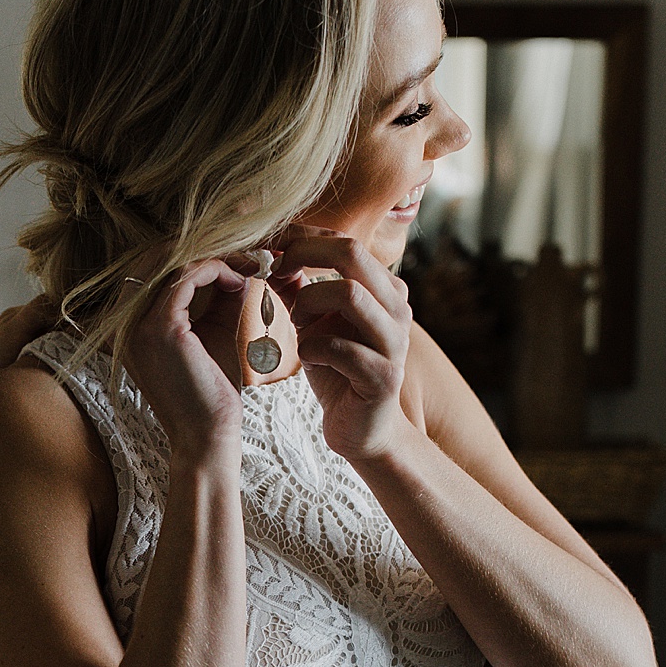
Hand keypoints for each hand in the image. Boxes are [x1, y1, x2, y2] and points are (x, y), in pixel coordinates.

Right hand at [121, 259, 251, 464]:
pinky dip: (215, 270)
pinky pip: (186, 276)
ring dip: (212, 256)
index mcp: (130, 326)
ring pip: (170, 260)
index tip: (233, 258)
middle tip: (241, 249)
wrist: (207, 438)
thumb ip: (219, 301)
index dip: (194, 255)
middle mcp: (125, 323)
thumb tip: (238, 266)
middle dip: (202, 247)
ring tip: (244, 266)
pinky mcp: (160, 328)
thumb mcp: (213, 336)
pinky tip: (238, 282)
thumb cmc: (212, 395)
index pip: (153, 269)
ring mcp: (138, 324)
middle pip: (155, 257)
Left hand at [277, 236, 412, 463]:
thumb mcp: (314, 324)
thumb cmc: (337, 371)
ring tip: (297, 325)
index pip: (345, 241)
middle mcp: (396, 307)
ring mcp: (394, 341)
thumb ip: (299, 291)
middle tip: (276, 273)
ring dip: (308, 303)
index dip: (302, 237)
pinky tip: (307, 358)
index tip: (268, 247)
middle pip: (352, 252)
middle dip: (304, 255)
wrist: (362, 429)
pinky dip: (313, 348)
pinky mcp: (385, 377)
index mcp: (383, 288)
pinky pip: (342, 347)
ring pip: (349, 293)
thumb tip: (272, 255)